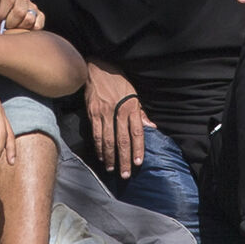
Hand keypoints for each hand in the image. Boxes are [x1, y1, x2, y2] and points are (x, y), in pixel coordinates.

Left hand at [0, 0, 43, 30]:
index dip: (1, 13)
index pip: (9, 0)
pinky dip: (31, 30)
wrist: (4, 20)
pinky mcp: (40, 17)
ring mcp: (33, 7)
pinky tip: (22, 32)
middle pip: (20, 11)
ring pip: (29, 19)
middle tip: (4, 28)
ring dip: (19, 28)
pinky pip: (38, 25)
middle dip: (9, 23)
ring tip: (12, 31)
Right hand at [85, 59, 152, 178]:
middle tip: (125, 174)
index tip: (138, 163)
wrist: (96, 68)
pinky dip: (98, 147)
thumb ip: (141, 113)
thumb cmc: (118, 81)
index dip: (138, 149)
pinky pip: (96, 134)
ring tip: (112, 169)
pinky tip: (100, 156)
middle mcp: (118, 111)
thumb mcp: (133, 93)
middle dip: (124, 159)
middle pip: (122, 140)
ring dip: (110, 157)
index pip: (137, 132)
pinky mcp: (92, 113)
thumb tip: (152, 128)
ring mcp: (104, 113)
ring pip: (108, 140)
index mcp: (131, 107)